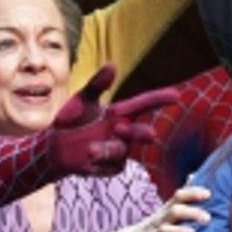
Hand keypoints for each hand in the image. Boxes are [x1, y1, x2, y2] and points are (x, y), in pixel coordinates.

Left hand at [47, 66, 174, 178]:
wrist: (55, 146)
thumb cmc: (72, 120)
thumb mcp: (82, 100)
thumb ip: (97, 84)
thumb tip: (111, 64)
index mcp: (121, 112)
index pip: (144, 104)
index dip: (159, 99)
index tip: (176, 96)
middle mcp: (124, 131)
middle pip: (141, 132)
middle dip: (140, 133)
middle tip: (138, 131)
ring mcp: (120, 150)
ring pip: (123, 151)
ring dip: (108, 150)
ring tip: (90, 150)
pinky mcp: (112, 167)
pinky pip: (111, 166)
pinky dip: (98, 163)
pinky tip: (85, 160)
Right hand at [134, 184, 210, 231]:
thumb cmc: (159, 222)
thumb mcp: (169, 207)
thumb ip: (183, 195)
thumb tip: (193, 175)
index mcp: (168, 208)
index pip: (180, 196)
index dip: (193, 194)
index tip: (208, 194)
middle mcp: (162, 219)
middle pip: (175, 211)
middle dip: (191, 213)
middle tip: (207, 218)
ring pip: (166, 230)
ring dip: (179, 231)